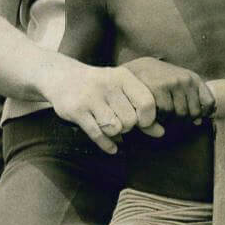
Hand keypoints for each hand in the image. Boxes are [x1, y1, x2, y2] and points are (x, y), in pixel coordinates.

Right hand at [45, 58, 161, 153]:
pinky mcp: (76, 111)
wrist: (63, 77)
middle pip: (130, 119)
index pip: (146, 103)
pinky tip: (111, 147)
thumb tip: (161, 132)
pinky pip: (97, 134)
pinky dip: (107, 144)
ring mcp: (90, 97)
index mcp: (123, 77)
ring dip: (115, 133)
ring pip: (114, 128)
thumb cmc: (100, 86)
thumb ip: (142, 110)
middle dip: (128, 126)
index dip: (148, 119)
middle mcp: (107, 85)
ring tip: (111, 126)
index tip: (142, 122)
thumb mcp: (122, 90)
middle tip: (121, 121)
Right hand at [124, 57, 214, 123]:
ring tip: (160, 111)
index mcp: (193, 78)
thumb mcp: (177, 85)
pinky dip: (160, 117)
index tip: (192, 116)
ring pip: (179, 115)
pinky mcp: (159, 89)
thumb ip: (190, 100)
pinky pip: (165, 113)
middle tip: (170, 115)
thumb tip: (199, 122)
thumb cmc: (156, 83)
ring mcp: (172, 83)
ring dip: (170, 119)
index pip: (209, 103)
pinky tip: (153, 111)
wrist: (132, 71)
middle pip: (193, 113)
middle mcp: (185, 80)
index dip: (202, 113)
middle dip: (183, 119)